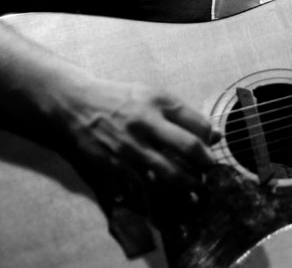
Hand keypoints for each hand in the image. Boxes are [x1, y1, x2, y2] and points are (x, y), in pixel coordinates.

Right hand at [54, 76, 220, 193]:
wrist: (76, 105)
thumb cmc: (121, 99)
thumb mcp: (154, 96)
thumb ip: (184, 114)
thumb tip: (215, 134)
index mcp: (159, 101)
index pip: (198, 124)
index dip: (210, 140)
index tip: (210, 148)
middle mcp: (146, 122)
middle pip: (189, 148)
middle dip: (205, 164)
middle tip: (209, 171)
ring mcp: (130, 146)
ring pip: (169, 172)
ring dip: (188, 185)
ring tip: (195, 189)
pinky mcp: (115, 164)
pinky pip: (144, 184)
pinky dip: (160, 192)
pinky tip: (168, 195)